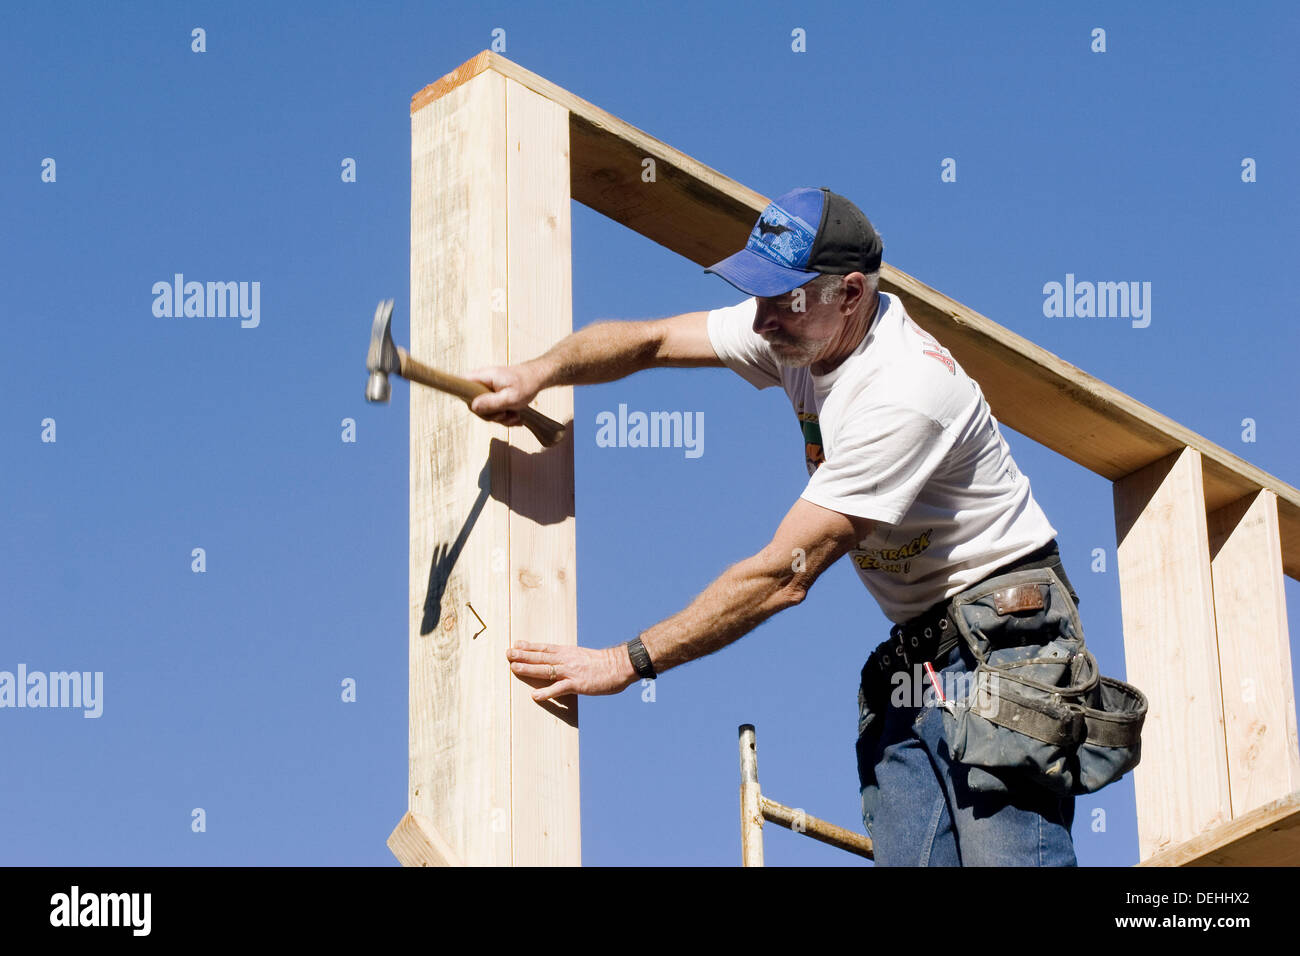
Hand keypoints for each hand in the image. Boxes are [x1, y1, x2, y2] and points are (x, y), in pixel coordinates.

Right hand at [465, 363, 542, 426]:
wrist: (539, 377)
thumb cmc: (527, 384)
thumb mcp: (511, 397)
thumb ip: (491, 402)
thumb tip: (473, 407)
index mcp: (484, 377)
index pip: (461, 383)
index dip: (463, 396)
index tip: (479, 409)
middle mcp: (483, 382)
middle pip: (473, 403)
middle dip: (490, 415)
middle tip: (505, 415)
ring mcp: (488, 389)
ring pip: (485, 409)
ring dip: (500, 417)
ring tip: (515, 416)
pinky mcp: (494, 395)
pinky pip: (493, 409)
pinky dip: (504, 416)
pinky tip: (516, 416)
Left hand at [506, 641, 636, 701]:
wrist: (620, 664)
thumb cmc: (605, 662)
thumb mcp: (585, 656)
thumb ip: (572, 660)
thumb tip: (564, 663)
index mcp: (569, 652)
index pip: (545, 648)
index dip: (529, 646)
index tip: (516, 643)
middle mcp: (567, 659)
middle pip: (541, 656)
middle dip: (523, 655)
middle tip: (508, 653)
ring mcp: (571, 671)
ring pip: (545, 669)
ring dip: (528, 668)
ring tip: (514, 668)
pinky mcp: (577, 684)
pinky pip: (558, 688)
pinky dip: (546, 692)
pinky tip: (535, 695)